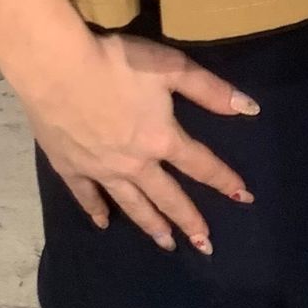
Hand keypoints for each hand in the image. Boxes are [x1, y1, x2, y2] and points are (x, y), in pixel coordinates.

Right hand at [22, 31, 258, 254]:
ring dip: (152, 226)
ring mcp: (101, 170)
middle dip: (190, 221)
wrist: (56, 67)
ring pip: (132, 205)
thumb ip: (210, 90)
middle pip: (168, 197)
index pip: (201, 165)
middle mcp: (136, 164)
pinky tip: (103, 223)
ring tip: (166, 244)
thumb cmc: (116, 62)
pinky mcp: (70, 168)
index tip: (243, 197)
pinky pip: (87, 196)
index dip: (224, 180)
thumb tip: (251, 109)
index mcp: (162, 139)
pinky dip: (96, 210)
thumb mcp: (171, 67)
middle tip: (204, 245)